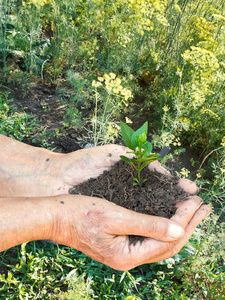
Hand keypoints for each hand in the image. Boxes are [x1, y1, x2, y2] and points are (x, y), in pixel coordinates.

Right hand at [51, 194, 210, 270]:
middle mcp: (129, 257)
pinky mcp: (123, 240)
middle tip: (206, 206)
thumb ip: (146, 225)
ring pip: (162, 239)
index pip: (168, 240)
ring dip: (180, 223)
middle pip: (169, 243)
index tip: (197, 201)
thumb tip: (177, 230)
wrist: (55, 217)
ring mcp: (126, 250)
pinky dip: (165, 222)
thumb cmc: (80, 214)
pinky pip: (152, 235)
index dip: (186, 220)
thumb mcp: (114, 217)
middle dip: (189, 223)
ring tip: (195, 209)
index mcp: (128, 255)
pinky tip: (172, 213)